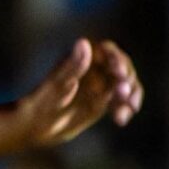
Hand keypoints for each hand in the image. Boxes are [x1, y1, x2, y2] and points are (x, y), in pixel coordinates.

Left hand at [17, 39, 143, 148]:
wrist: (37, 125)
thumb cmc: (43, 101)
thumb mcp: (59, 84)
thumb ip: (73, 65)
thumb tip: (84, 42)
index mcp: (83, 57)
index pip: (108, 51)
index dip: (117, 59)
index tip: (120, 73)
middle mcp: (95, 68)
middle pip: (122, 67)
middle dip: (128, 79)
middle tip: (123, 94)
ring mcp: (101, 84)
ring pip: (126, 84)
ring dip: (131, 94)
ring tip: (128, 109)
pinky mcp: (104, 101)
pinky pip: (122, 101)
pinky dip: (125, 109)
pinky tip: (120, 120)